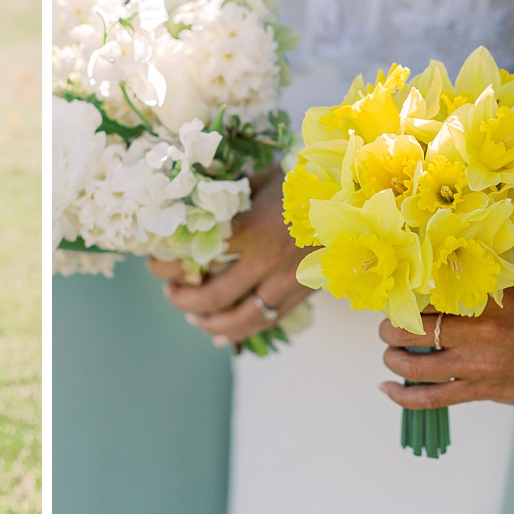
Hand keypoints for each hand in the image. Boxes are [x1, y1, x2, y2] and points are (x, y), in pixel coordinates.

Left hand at [148, 181, 312, 347]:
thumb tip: (195, 203)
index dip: (166, 263)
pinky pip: (265, 321)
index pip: (194, 256)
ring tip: (190, 314)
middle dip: (181, 297)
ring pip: (238, 318)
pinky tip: (219, 334)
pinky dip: (238, 331)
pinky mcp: (301, 294)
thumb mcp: (265, 179)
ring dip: (206, 320)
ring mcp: (286, 282)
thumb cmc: (308, 182)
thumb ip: (231, 193)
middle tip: (170, 290)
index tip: (155, 261)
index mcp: (251, 228)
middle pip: (211, 296)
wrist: (357, 200)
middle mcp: (266, 260)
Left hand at [376, 290, 513, 409]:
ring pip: (414, 365)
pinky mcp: (481, 390)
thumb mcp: (512, 291)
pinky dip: (403, 396)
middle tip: (388, 325)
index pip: (424, 293)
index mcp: (483, 297)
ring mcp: (477, 364)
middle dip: (390, 327)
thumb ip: (474, 291)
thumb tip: (429, 290)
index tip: (394, 295)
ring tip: (390, 353)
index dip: (401, 296)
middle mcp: (477, 329)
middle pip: (410, 328)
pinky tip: (388, 388)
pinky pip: (430, 398)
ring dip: (392, 359)